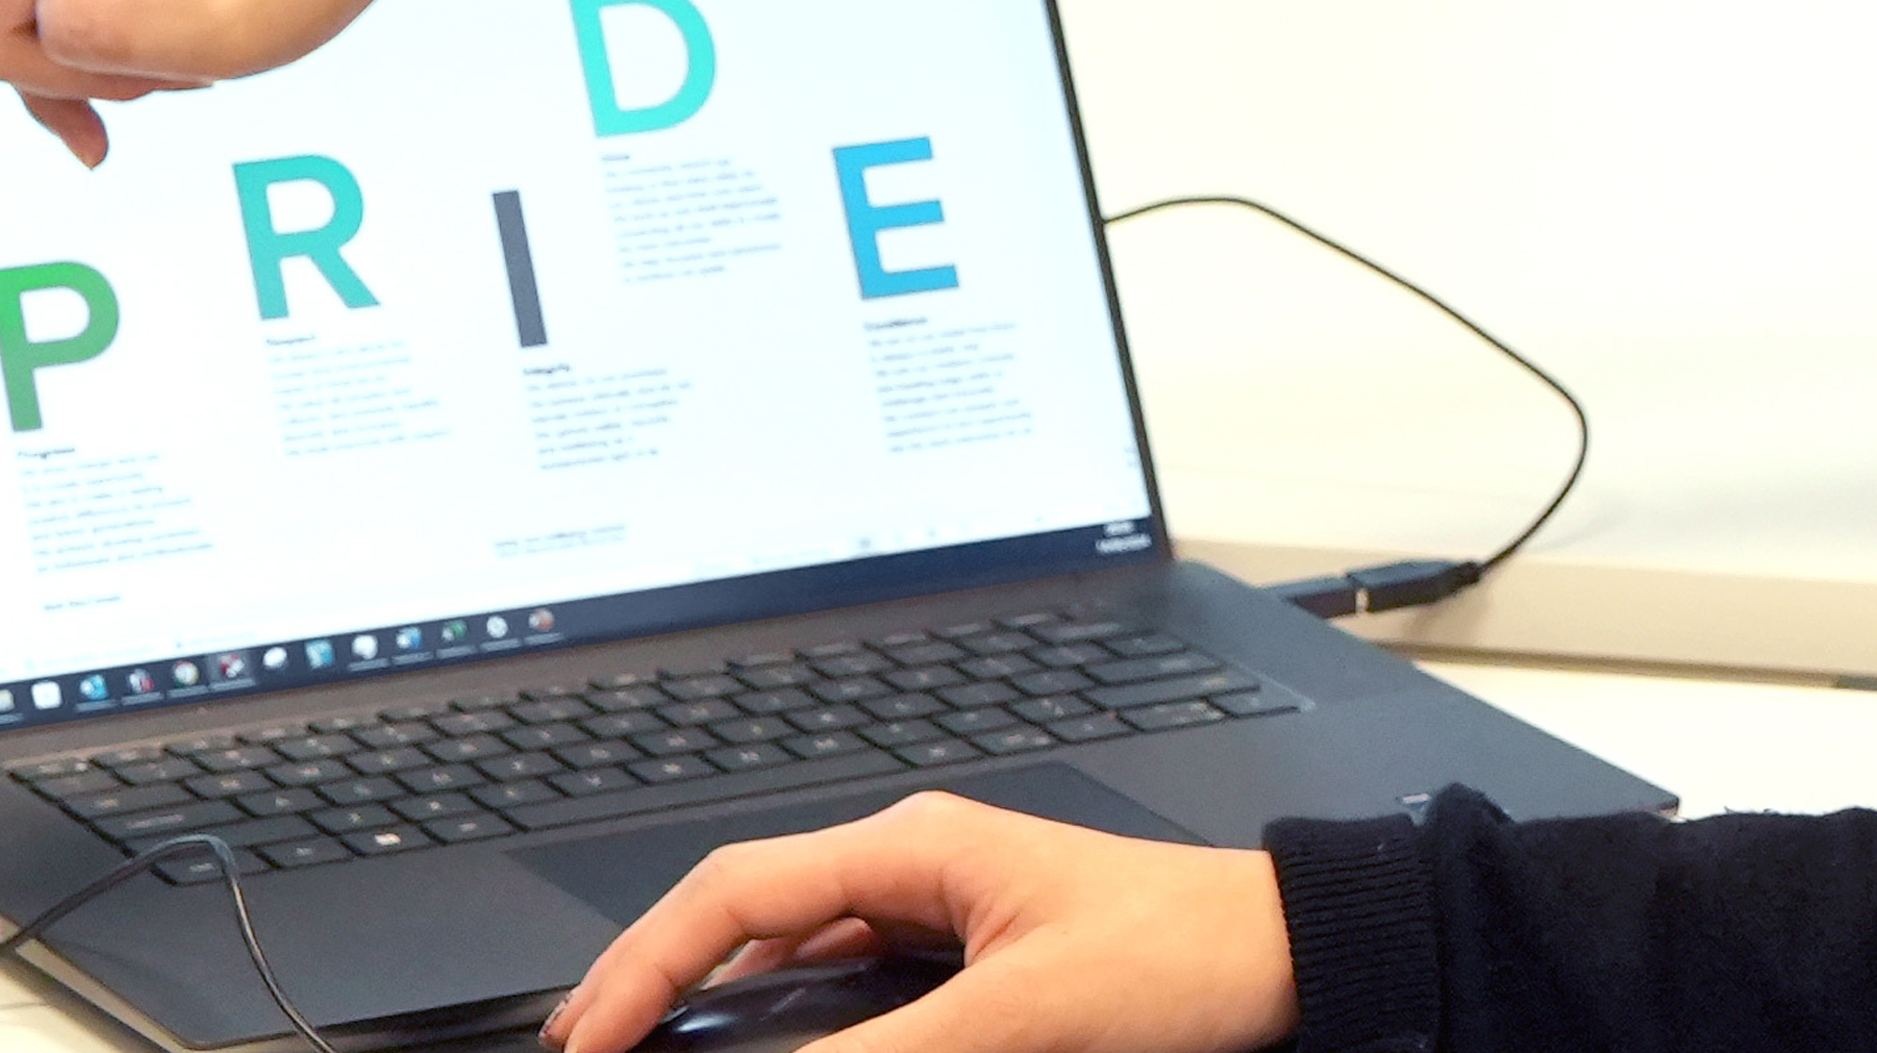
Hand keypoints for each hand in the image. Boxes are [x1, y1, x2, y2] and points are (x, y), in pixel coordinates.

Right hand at [0, 0, 567, 163]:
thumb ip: (90, 48)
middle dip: (71, 62)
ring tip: (200, 26)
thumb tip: (46, 34)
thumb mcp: (215, 29)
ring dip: (110, 54)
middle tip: (179, 47)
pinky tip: (166, 58)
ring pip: (28, 23)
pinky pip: (58, 3)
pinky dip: (107, 46)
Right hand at [555, 798, 1294, 1052]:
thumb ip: (884, 1051)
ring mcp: (940, 910)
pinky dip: (788, 1020)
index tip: (589, 1037)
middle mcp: (915, 867)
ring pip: (790, 953)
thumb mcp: (1021, 1014)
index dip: (644, 964)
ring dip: (716, 1001)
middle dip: (656, 978)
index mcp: (915, 845)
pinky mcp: (968, 960)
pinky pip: (847, 985)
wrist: (1289, 954)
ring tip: (649, 1048)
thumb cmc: (1183, 951)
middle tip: (587, 1046)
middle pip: (744, 915)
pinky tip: (761, 1050)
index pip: (734, 891)